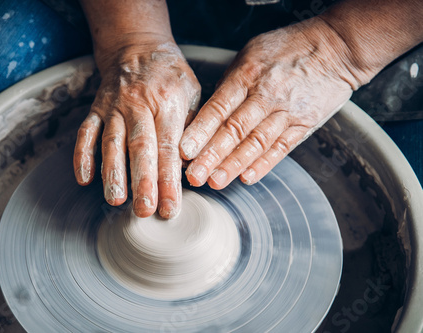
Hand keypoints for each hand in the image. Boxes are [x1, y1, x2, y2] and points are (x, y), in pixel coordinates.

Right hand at [74, 36, 200, 217]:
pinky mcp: (96, 109)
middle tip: (145, 211)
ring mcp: (114, 107)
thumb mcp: (193, 94)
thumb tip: (191, 167)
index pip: (169, 147)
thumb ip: (192, 129)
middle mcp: (138, 105)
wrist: (138, 47)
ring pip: (111, 143)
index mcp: (167, 103)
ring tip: (115, 201)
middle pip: (140, 148)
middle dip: (142, 182)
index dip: (168, 179)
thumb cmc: (171, 77)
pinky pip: (86, 133)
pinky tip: (84, 179)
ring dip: (112, 173)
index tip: (170, 206)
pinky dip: (82, 156)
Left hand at [180, 18, 360, 188]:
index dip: (201, 131)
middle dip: (212, 156)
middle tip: (194, 176)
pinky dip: (264, 164)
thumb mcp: (252, 54)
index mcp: (248, 75)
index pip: (219, 108)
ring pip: (256, 143)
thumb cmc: (287, 49)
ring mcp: (286, 112)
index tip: (184, 150)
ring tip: (215, 182)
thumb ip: (230, 84)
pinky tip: (247, 177)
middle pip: (235, 130)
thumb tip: (208, 114)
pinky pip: (281, 148)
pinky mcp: (304, 125)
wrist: (336, 48)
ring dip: (234, 165)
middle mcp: (266, 95)